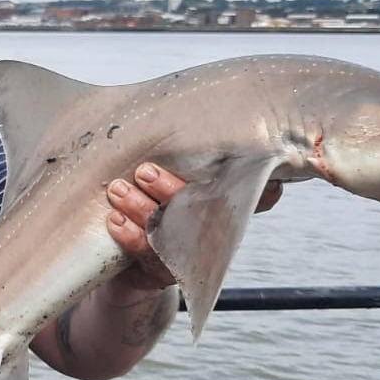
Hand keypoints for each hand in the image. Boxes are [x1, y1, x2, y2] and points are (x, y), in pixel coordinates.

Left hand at [105, 163, 282, 291]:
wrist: (126, 262)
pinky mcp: (161, 272)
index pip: (255, 197)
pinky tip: (116, 219)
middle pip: (202, 212)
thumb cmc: (154, 201)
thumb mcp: (173, 175)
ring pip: (169, 230)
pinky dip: (130, 235)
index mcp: (224, 204)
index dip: (262, 192)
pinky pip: (147, 253)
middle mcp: (211, 231)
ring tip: (118, 189)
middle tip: (145, 171)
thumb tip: (190, 108)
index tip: (264, 180)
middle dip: (171, 189)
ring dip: (142, 208)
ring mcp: (187, 253)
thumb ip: (183, 155)